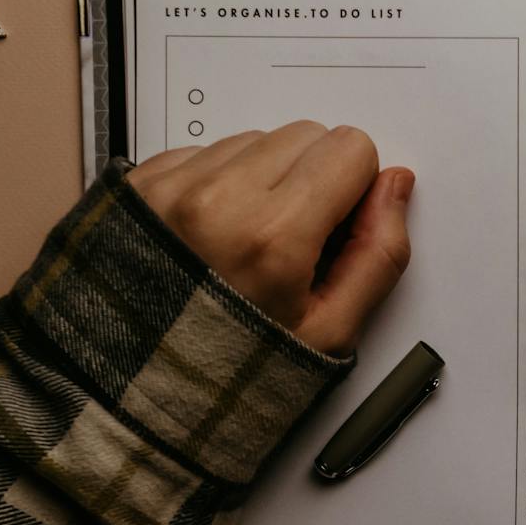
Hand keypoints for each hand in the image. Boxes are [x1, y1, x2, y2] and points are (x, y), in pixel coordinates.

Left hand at [126, 122, 412, 354]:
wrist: (131, 390)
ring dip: (265, 179)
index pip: (351, 148)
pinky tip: (212, 236)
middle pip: (306, 135)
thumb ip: (377, 255)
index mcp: (270, 237)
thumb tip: (394, 187)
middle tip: (295, 242)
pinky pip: (204, 151)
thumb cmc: (227, 374)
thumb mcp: (328, 335)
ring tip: (246, 244)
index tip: (337, 232)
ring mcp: (169, 186)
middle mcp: (215, 198)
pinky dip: (218, 184)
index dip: (357, 190)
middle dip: (314, 180)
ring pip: (256, 139)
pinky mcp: (138, 183)